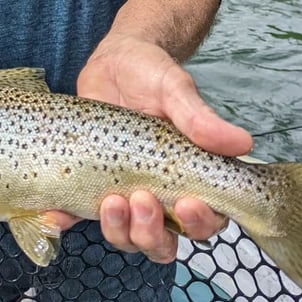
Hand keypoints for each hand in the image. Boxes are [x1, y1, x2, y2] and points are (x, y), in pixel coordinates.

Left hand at [74, 34, 252, 261]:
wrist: (113, 60)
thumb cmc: (152, 74)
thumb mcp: (175, 89)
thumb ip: (200, 118)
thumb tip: (243, 144)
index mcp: (188, 176)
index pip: (205, 219)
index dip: (200, 223)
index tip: (188, 203)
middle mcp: (158, 192)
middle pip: (164, 241)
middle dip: (153, 232)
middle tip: (141, 199)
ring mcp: (122, 192)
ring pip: (126, 237)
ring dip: (120, 230)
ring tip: (111, 201)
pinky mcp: (88, 185)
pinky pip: (77, 215)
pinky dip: (66, 221)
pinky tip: (58, 215)